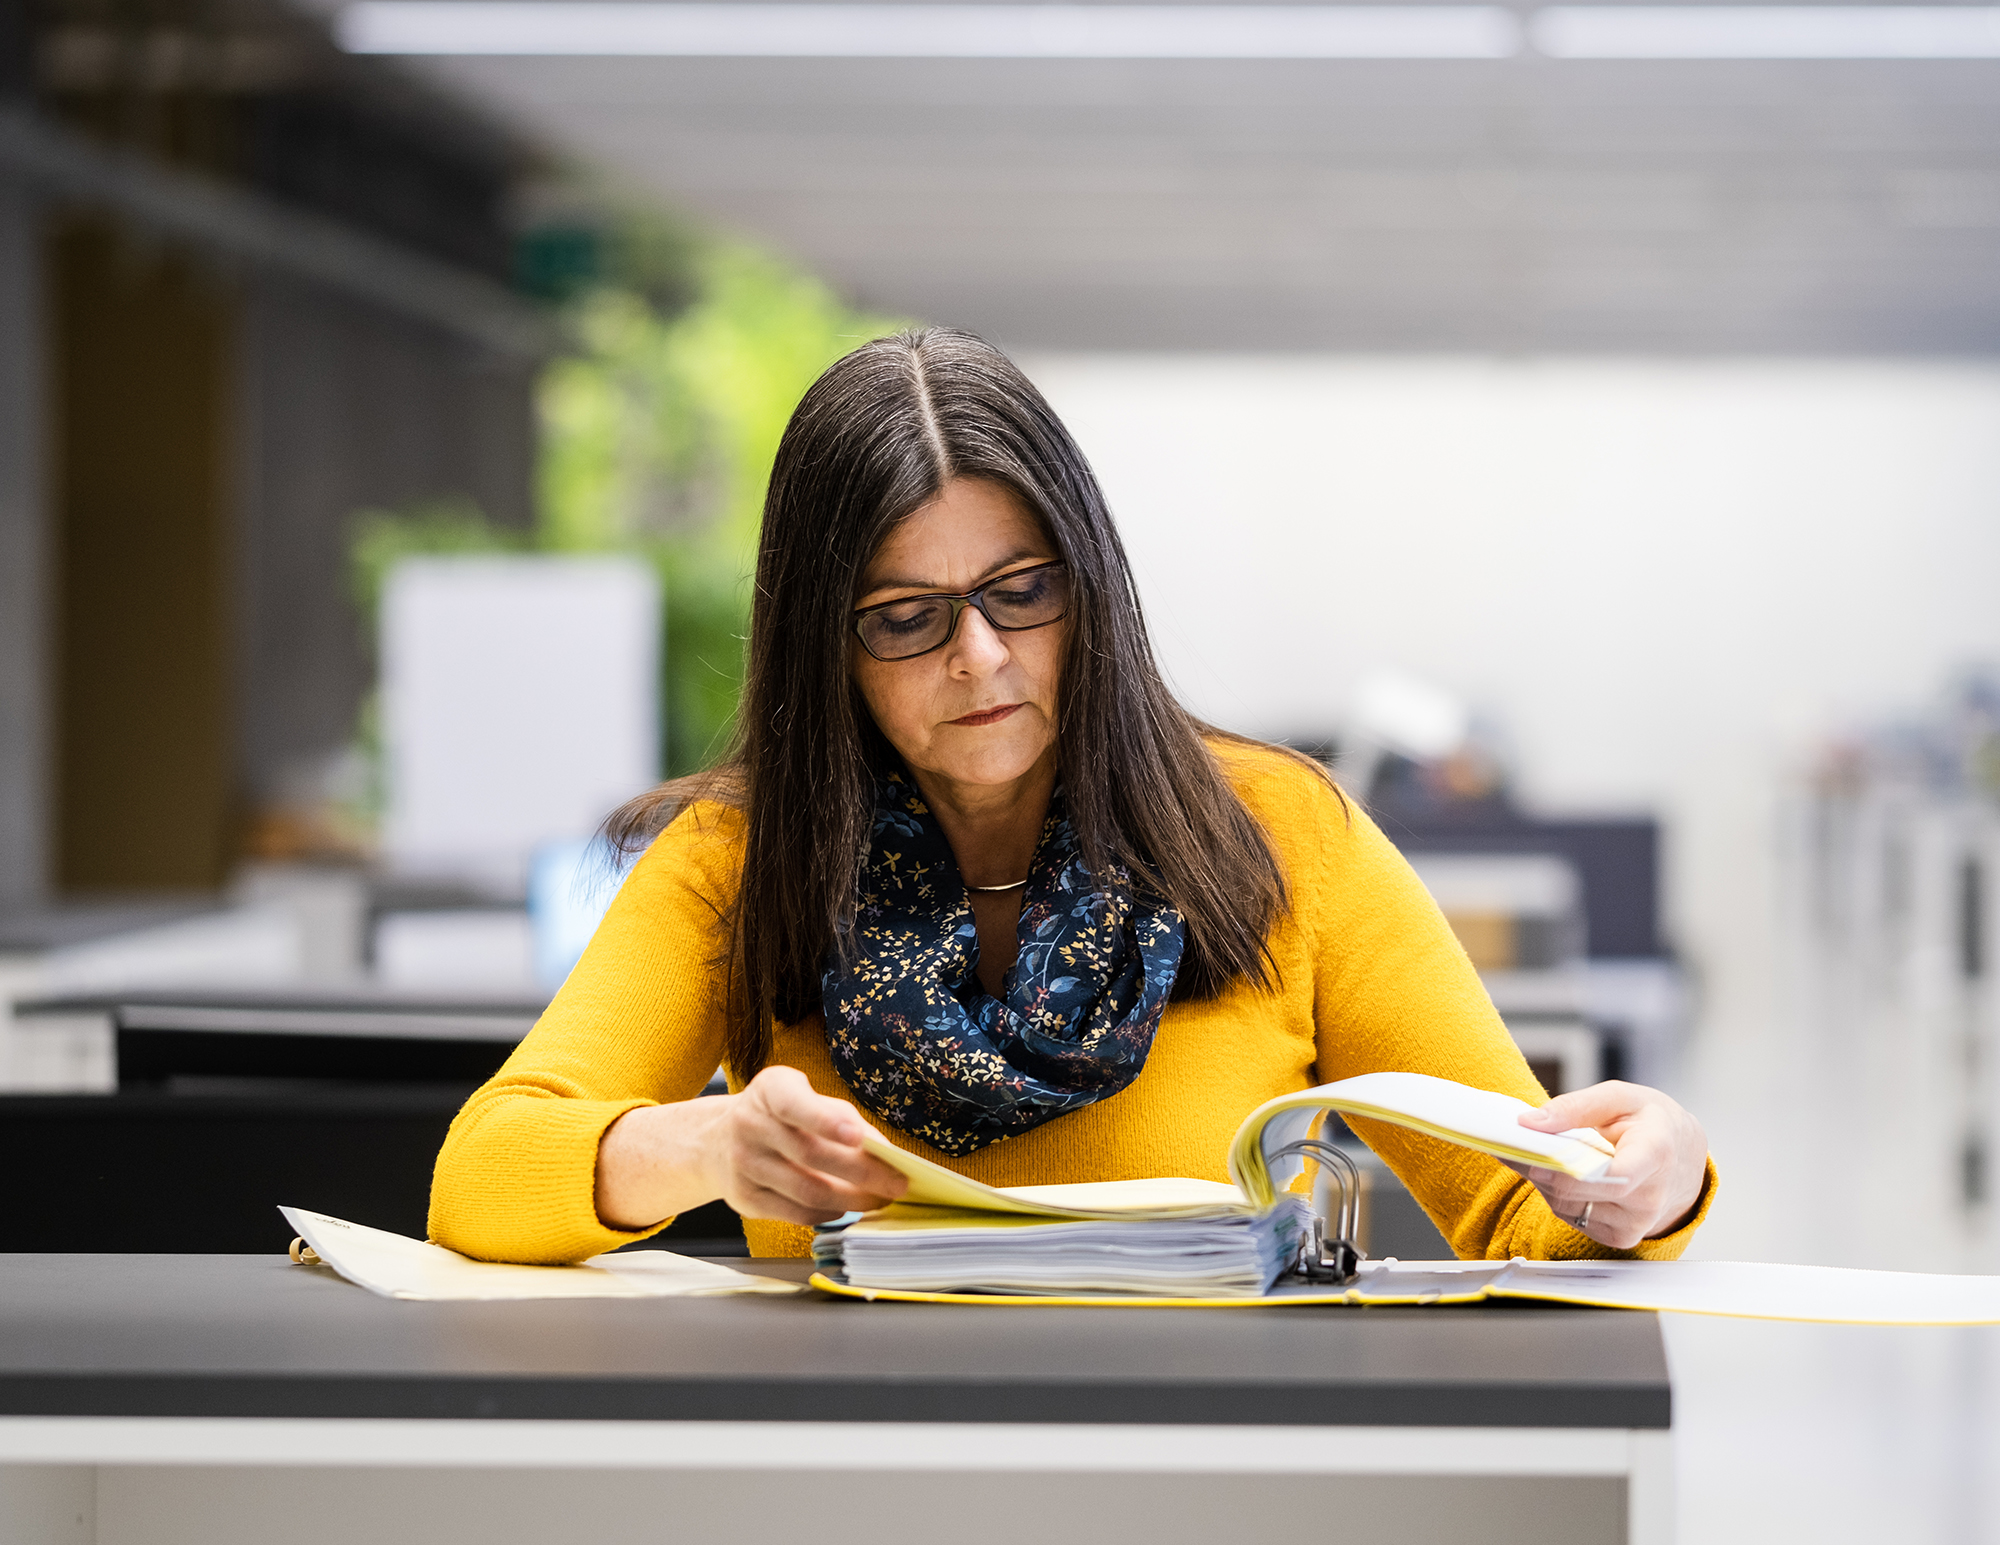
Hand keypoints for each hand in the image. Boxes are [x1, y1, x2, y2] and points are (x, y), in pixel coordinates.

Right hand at [595, 1065, 907, 1229]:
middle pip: (812, 1155)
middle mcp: (749, 1125)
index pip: (795, 1104)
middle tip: (897, 1183)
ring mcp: (743, 1165)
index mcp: (769, 1090)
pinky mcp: (744, 1199)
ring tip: (879, 1200)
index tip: (859, 1136)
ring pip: (807, 1191)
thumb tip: (884, 1152)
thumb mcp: (802, 1097)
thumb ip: (839, 1117)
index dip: (827, 1120)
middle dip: (863, 1172)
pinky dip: (828, 1214)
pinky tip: (845, 1208)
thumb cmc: (779, 1115)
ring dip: (852, 1199)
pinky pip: (795, 1213)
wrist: (717, 1141)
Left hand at [1511, 1081, 1707, 1249]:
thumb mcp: (1619, 1097)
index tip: (1539, 1160)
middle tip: (1512, 1145)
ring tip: (1539, 1154)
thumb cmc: (1651, 1123)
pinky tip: (1560, 1175)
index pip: (1614, 1176)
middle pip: (1578, 1193)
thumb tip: (1531, 1122)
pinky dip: (1556, 1195)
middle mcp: (1650, 1196)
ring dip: (1544, 1180)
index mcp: (1655, 1155)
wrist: (1681, 1157)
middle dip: (1540, 1167)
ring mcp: (1636, 1222)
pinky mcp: (1621, 1237)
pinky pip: (1572, 1217)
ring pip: (1567, 1206)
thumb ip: (1574, 1106)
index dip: (1572, 1173)